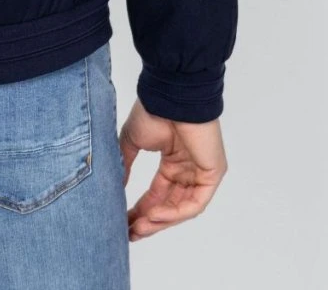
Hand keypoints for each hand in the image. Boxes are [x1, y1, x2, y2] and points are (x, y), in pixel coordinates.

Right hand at [118, 99, 226, 240]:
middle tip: (130, 233)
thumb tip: (114, 189)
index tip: (123, 223)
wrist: (170, 95)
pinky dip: (174, 213)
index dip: (141, 210)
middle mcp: (188, 169)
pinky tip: (154, 214)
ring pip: (181, 208)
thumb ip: (125, 165)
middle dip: (149, 221)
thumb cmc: (153, 111)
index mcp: (172, 161)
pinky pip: (194, 203)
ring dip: (160, 221)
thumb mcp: (132, 141)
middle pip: (169, 205)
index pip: (157, 194)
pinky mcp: (212, 175)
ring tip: (138, 227)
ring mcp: (201, 173)